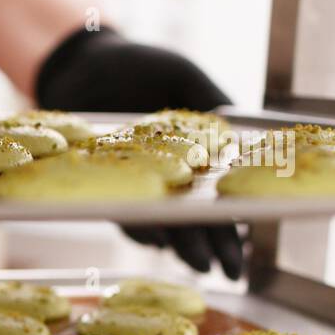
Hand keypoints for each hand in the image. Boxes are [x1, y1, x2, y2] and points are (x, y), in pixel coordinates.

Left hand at [35, 27, 243, 278]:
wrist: (85, 63)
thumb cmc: (140, 67)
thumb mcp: (185, 77)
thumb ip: (213, 101)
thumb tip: (242, 124)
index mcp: (198, 155)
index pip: (221, 197)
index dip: (235, 224)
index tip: (249, 245)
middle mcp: (170, 176)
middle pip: (195, 219)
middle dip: (213, 246)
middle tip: (228, 270)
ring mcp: (139, 182)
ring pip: (164, 222)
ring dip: (182, 245)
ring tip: (198, 262)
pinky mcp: (107, 183)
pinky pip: (126, 211)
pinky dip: (142, 225)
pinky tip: (158, 238)